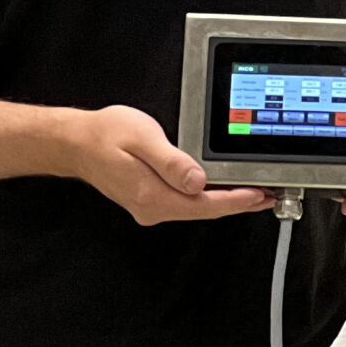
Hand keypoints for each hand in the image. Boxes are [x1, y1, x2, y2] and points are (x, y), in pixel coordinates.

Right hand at [70, 104, 274, 225]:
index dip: (237, 201)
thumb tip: (198, 181)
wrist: (76, 143)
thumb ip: (172, 162)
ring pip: (196, 208)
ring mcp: (149, 205)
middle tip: (269, 195)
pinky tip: (219, 187)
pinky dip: (207, 196)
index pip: (205, 204)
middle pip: (205, 210)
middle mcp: (152, 207)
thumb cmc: (105, 136)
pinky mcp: (148, 198)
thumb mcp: (143, 139)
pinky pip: (185, 202)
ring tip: (253, 192)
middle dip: (239, 203)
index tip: (261, 195)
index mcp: (153, 195)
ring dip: (225, 201)